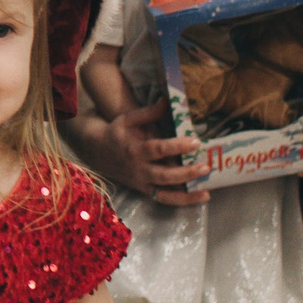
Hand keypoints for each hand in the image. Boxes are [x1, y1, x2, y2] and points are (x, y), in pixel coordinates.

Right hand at [92, 96, 207, 201]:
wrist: (96, 152)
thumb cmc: (116, 132)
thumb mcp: (128, 119)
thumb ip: (149, 112)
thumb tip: (168, 101)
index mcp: (135, 149)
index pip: (158, 149)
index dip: (177, 146)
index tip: (195, 141)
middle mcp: (139, 169)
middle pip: (164, 175)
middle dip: (186, 173)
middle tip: (205, 167)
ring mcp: (142, 183)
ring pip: (165, 194)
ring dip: (187, 195)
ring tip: (206, 191)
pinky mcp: (145, 190)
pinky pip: (165, 199)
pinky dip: (182, 200)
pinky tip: (200, 196)